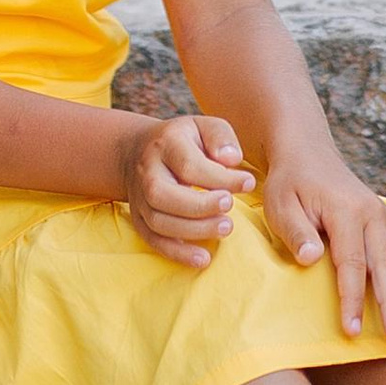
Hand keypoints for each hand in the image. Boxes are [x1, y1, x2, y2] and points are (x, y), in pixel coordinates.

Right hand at [122, 114, 255, 268]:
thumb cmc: (183, 140)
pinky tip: (204, 258)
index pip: (189, 165)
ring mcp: (139, 197)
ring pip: (158, 221)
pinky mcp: (139, 218)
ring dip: (194, 230)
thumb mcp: (203, 126)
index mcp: (165, 143)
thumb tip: (232, 160)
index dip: (221, 178)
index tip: (248, 183)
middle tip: (230, 206)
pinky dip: (177, 253)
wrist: (137, 150)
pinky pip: (152, 240)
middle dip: (200, 206)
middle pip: (163, 194)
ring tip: (225, 228)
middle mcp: (147, 171)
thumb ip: (220, 138)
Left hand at [262, 153, 385, 338]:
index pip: (352, 263)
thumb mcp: (281, 204)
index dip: (352, 300)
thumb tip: (311, 259)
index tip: (353, 331)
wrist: (308, 152)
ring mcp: (384, 216)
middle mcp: (372, 213)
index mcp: (346, 210)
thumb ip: (296, 232)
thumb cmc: (290, 184)